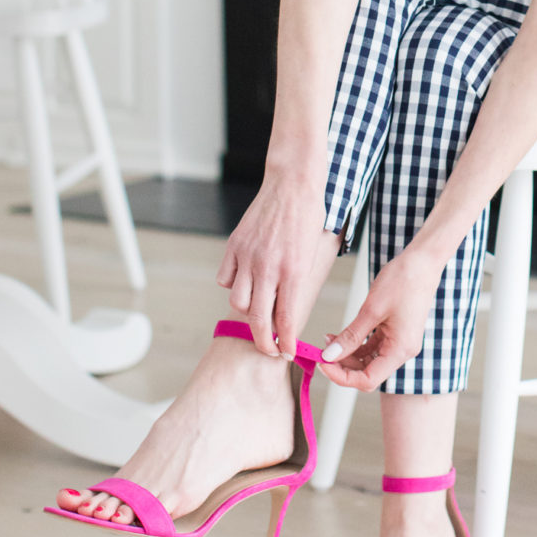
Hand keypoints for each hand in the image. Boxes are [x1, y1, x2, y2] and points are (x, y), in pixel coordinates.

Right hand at [215, 177, 329, 360]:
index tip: (286, 353)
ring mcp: (248, 256)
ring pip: (238, 302)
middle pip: (258, 319)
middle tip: (269, 349)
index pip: (287, 319)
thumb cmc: (308, 218)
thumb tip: (284, 315)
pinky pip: (225, 279)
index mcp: (293, 270)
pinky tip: (245, 281)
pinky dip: (233, 285)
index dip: (286, 342)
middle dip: (263, 341)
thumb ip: (295, 284)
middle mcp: (268, 266)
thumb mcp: (310, 254)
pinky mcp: (234, 246)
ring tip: (259, 308)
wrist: (293, 184)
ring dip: (248, 310)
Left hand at [318, 247, 442, 392]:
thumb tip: (329, 356)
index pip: (367, 380)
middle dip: (343, 366)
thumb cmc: (403, 281)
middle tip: (322, 353)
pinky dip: (357, 345)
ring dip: (348, 355)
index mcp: (400, 350)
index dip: (341, 376)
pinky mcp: (397, 333)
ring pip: (369, 362)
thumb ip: (350, 336)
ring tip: (329, 341)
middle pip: (368, 373)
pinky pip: (374, 348)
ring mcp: (400, 342)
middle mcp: (402, 351)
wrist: (423, 261)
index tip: (322, 363)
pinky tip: (341, 336)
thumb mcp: (371, 309)